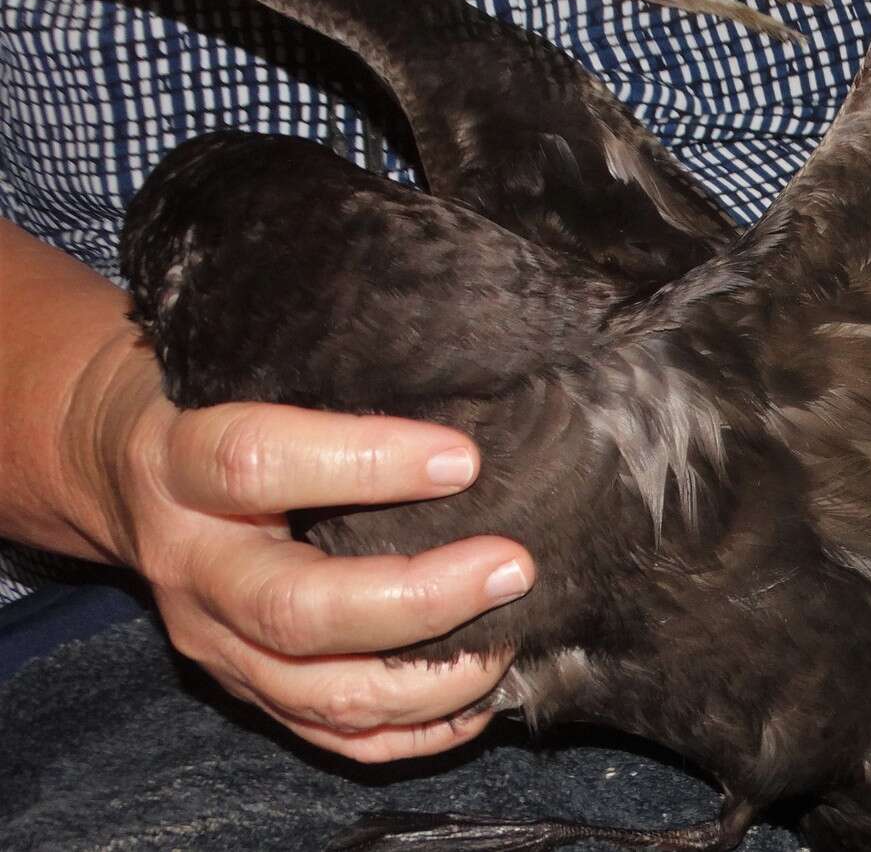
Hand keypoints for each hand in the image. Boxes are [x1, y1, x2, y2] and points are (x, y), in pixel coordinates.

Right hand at [72, 340, 533, 762]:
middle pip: (294, 611)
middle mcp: (194, 570)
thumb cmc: (209, 399)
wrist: (125, 471)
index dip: (363, 462)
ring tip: (513, 634)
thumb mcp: (240, 366)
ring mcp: (216, 645)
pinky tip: (483, 693)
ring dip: (434, 677)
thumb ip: (325, 378)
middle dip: (418, 600)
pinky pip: (336, 737)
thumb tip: (459, 377)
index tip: (464, 459)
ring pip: (322, 693)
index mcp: (179, 468)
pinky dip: (419, 730)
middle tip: (513, 566)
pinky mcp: (247, 692)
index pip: (256, 465)